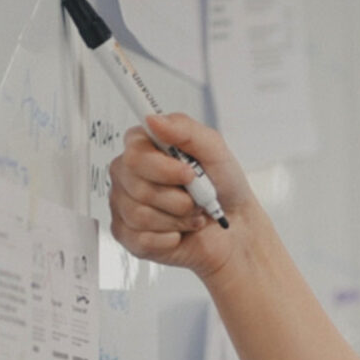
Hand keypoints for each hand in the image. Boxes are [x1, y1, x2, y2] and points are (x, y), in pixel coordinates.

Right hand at [106, 113, 260, 285]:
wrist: (235, 227)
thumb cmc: (223, 187)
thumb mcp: (214, 149)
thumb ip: (185, 129)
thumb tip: (153, 120)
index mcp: (144, 148)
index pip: (134, 152)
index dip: (163, 168)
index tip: (189, 173)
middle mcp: (128, 175)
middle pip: (138, 186)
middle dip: (178, 198)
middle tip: (197, 199)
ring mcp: (124, 206)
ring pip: (140, 215)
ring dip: (178, 219)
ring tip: (192, 215)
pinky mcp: (128, 236)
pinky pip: (141, 239)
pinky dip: (170, 238)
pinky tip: (180, 232)